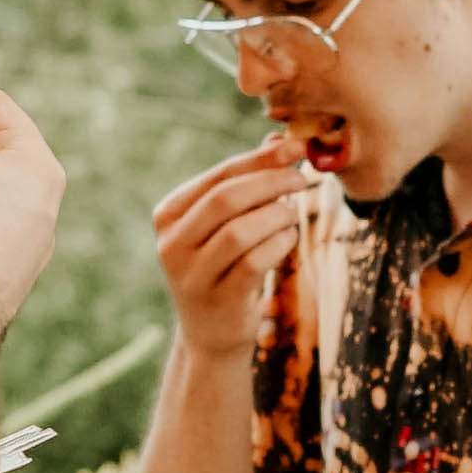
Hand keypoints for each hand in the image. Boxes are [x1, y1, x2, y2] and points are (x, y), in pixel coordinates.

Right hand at [149, 142, 317, 363]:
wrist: (212, 333)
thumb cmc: (224, 266)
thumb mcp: (226, 224)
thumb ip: (247, 183)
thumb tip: (279, 139)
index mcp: (168, 215)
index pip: (219, 176)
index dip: (261, 159)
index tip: (296, 147)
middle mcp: (172, 243)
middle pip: (226, 199)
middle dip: (271, 183)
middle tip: (303, 180)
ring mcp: (192, 274)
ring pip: (241, 231)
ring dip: (277, 216)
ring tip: (293, 214)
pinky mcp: (218, 298)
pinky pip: (255, 261)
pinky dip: (279, 244)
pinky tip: (289, 239)